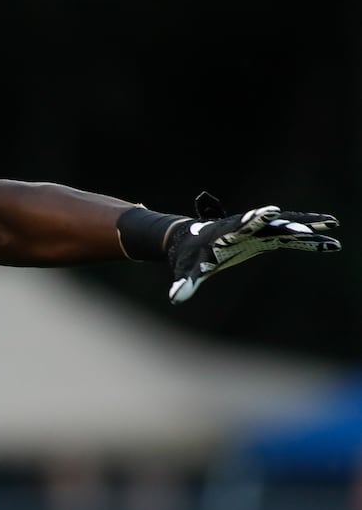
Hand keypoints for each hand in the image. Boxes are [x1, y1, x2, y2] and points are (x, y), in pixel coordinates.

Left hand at [166, 191, 339, 303]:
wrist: (189, 240)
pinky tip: (331, 245)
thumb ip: (184, 283)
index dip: (255, 219)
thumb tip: (175, 298)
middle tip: (319, 222)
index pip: (243, 224)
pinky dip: (309, 242)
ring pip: (286, 227)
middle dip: (294, 222)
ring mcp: (258, 232)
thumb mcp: (186, 270)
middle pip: (273, 223)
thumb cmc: (187, 256)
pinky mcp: (265, 239)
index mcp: (226, 232)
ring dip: (309, 227)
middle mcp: (246, 228)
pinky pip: (290, 239)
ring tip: (333, 225)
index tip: (270, 211)